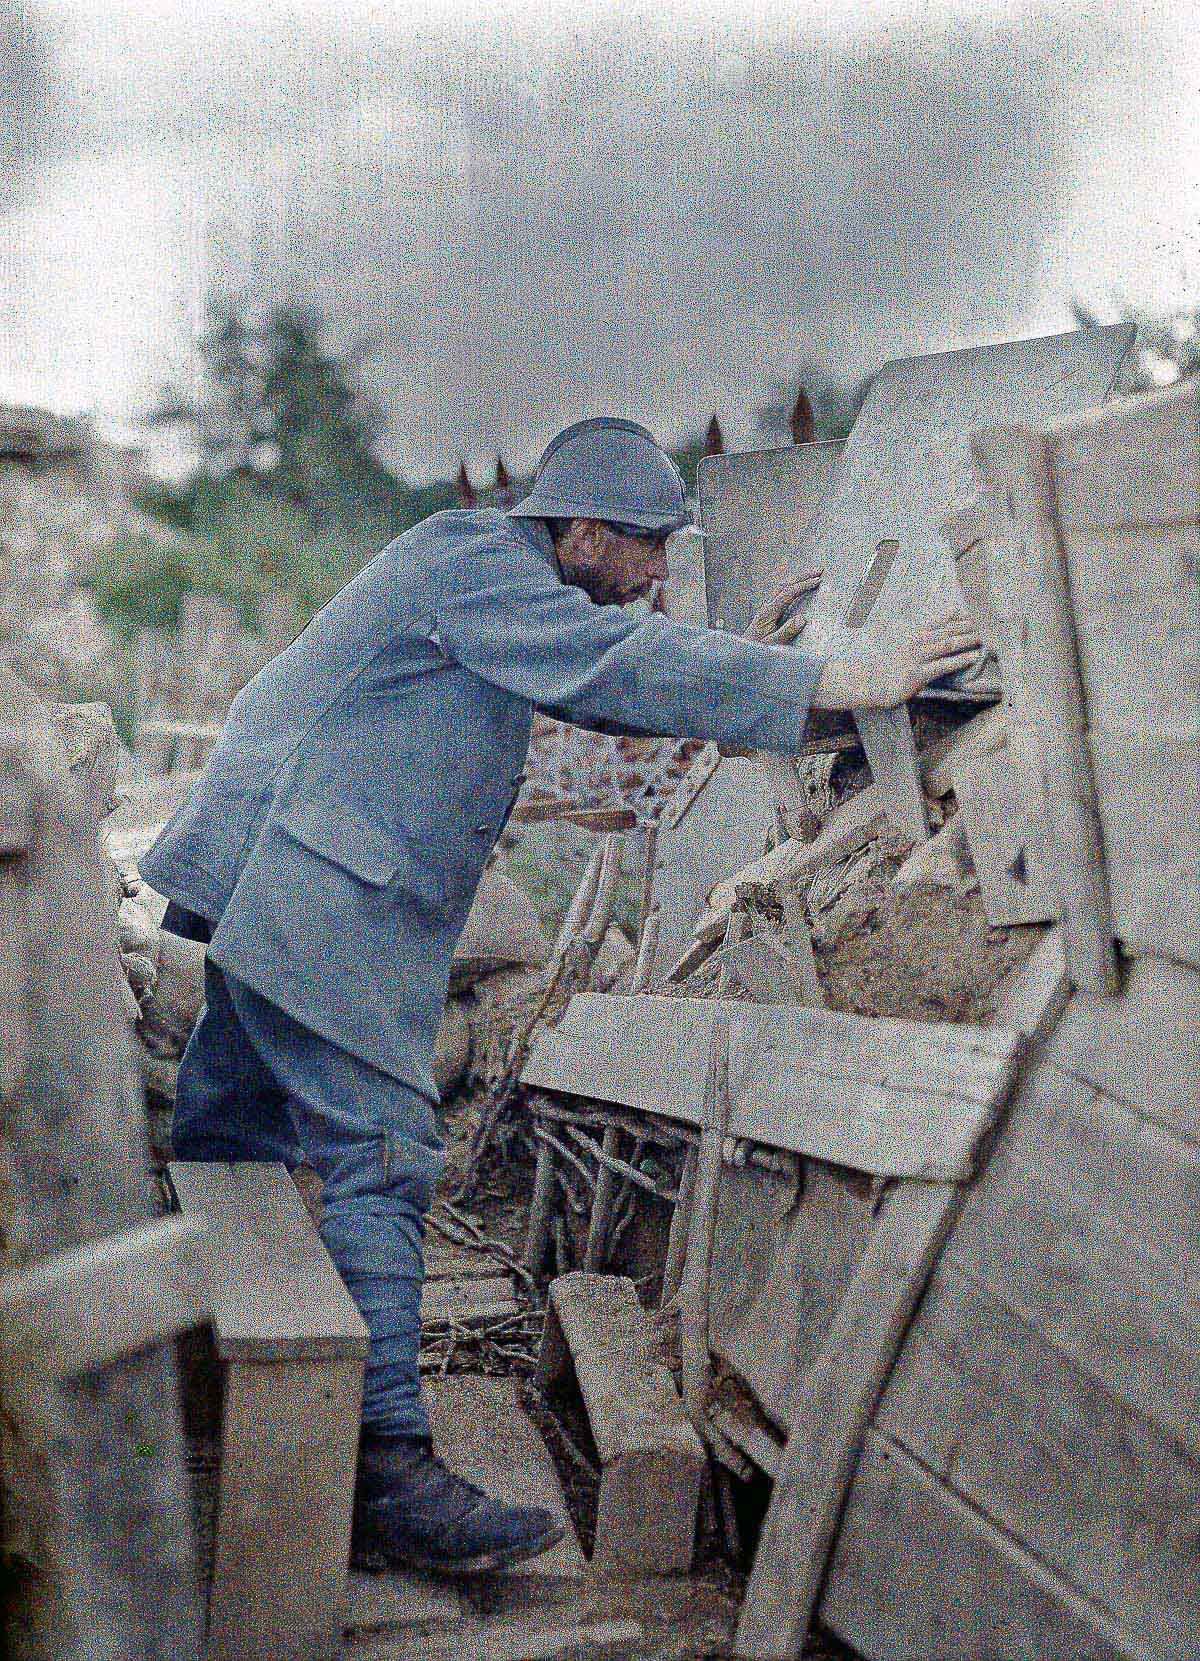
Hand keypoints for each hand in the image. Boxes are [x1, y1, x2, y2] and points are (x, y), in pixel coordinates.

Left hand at [745, 568, 822, 643]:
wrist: (741, 654)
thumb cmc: (756, 650)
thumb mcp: (772, 644)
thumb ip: (786, 632)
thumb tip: (802, 619)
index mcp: (768, 612)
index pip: (788, 593)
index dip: (803, 586)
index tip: (817, 581)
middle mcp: (766, 607)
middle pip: (784, 585)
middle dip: (802, 576)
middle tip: (818, 571)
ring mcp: (766, 609)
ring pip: (781, 588)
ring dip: (796, 580)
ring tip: (811, 575)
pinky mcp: (767, 613)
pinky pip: (780, 594)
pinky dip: (791, 587)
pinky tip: (797, 588)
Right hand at [865, 610, 982, 706]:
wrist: (873, 684)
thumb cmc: (892, 666)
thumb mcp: (907, 644)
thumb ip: (927, 632)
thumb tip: (949, 618)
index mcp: (915, 634)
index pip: (941, 621)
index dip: (959, 618)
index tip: (975, 616)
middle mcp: (917, 642)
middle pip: (947, 631)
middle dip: (968, 628)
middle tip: (986, 627)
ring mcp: (917, 658)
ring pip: (947, 645)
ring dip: (967, 640)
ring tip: (983, 638)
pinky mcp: (918, 674)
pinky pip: (943, 665)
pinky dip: (959, 660)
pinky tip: (972, 657)